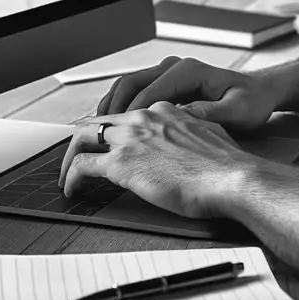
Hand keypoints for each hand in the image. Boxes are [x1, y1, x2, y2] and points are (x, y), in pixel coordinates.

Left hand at [58, 102, 253, 217]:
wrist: (231, 178)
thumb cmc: (228, 165)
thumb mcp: (211, 133)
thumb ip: (196, 129)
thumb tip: (197, 135)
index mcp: (164, 110)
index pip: (127, 114)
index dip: (113, 131)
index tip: (108, 144)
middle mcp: (143, 117)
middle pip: (99, 121)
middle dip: (84, 139)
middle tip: (78, 156)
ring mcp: (130, 138)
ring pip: (83, 137)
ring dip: (70, 156)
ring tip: (68, 175)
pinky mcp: (121, 163)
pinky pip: (83, 164)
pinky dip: (71, 176)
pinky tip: (72, 189)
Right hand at [96, 56, 280, 131]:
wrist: (260, 93)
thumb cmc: (252, 103)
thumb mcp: (238, 111)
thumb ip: (211, 113)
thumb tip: (182, 116)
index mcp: (188, 71)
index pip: (148, 91)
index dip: (129, 115)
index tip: (115, 137)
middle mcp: (175, 67)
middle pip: (130, 82)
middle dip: (111, 109)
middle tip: (96, 134)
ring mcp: (169, 73)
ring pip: (128, 85)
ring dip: (111, 106)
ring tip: (98, 131)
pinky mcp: (167, 83)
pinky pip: (136, 91)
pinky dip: (121, 106)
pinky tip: (114, 126)